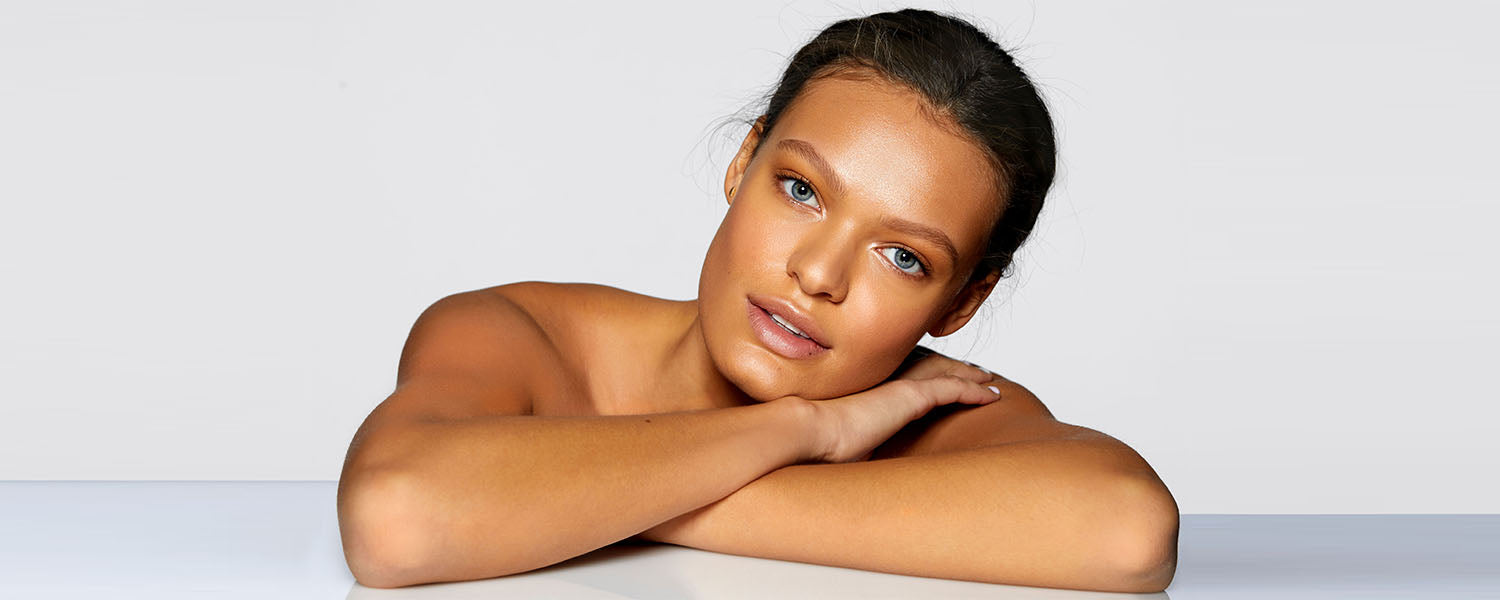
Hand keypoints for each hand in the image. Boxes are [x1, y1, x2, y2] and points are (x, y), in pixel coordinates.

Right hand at [803, 348, 1000, 463]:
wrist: (806, 432)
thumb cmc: (816, 446)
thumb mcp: (847, 448)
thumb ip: (862, 450)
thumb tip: (871, 475)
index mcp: (872, 391)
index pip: (907, 378)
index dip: (928, 376)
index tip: (944, 381)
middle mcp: (887, 383)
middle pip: (931, 368)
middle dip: (955, 369)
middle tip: (977, 373)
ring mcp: (899, 387)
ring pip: (946, 373)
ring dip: (971, 375)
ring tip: (990, 380)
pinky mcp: (910, 396)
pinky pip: (952, 389)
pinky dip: (975, 391)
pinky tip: (992, 394)